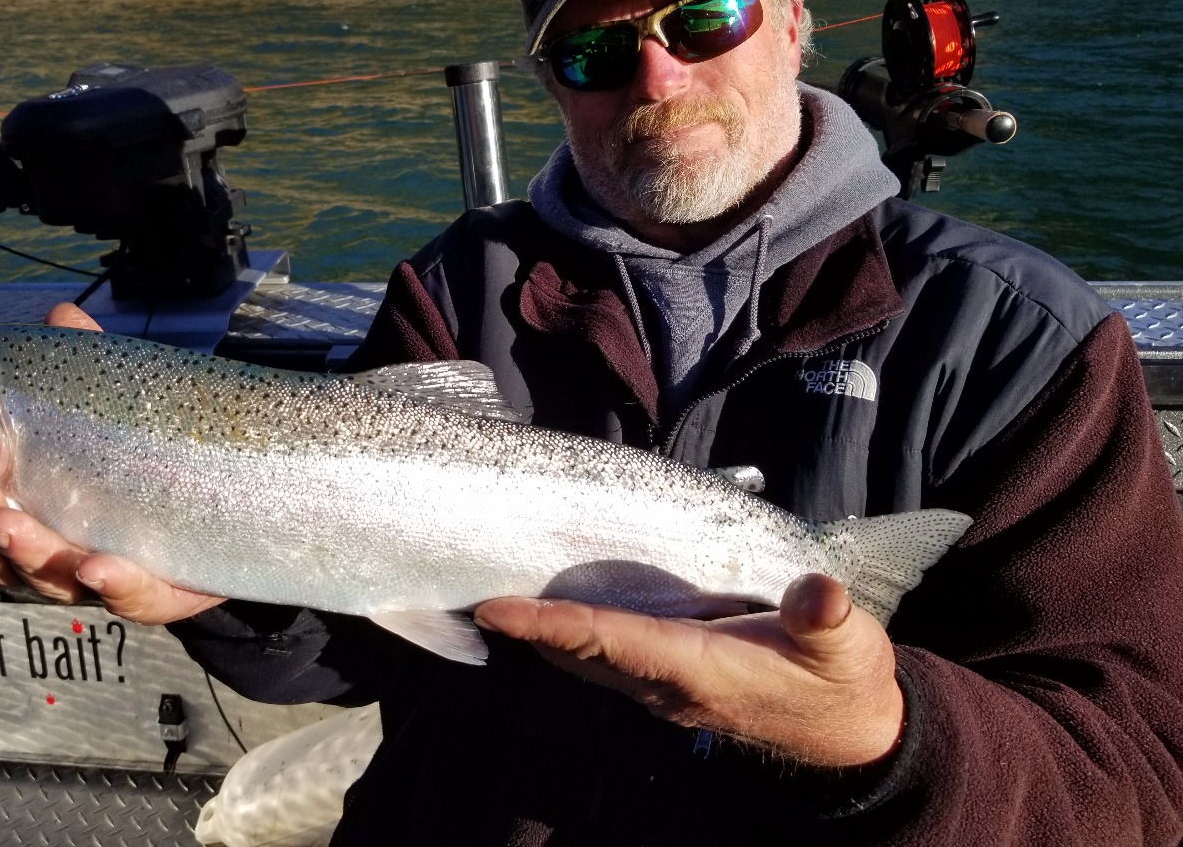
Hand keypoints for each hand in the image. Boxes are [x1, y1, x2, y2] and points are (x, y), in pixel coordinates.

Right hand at [0, 302, 224, 624]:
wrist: (231, 510)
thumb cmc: (150, 461)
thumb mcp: (115, 405)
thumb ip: (86, 364)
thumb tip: (61, 314)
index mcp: (30, 507)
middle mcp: (54, 550)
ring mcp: (102, 576)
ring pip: (50, 577)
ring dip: (27, 552)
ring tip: (12, 524)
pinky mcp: (157, 594)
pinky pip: (131, 597)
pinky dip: (112, 584)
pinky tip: (99, 566)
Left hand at [473, 574, 903, 767]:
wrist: (851, 735)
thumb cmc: (843, 682)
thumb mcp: (846, 646)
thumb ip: (826, 618)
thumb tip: (819, 592)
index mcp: (697, 668)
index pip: (607, 638)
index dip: (550, 624)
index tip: (498, 608)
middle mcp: (667, 684)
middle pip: (579, 652)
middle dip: (527, 627)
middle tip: (475, 592)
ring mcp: (665, 690)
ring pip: (587, 660)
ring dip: (542, 634)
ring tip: (498, 599)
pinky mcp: (671, 684)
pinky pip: (605, 660)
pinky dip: (571, 638)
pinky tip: (554, 616)